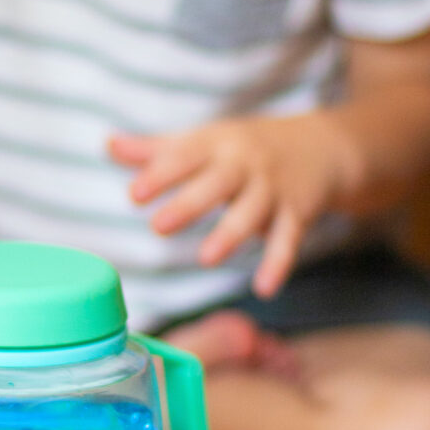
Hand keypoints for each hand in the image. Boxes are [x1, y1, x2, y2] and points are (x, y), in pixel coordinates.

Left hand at [109, 112, 349, 295]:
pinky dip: (278, 263)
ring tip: (206, 258)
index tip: (135, 194)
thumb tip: (108, 146)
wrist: (321, 146)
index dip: (160, 175)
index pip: (184, 157)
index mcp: (215, 145)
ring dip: (229, 234)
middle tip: (158, 226)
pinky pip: (287, 239)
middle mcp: (244, 164)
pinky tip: (264, 288)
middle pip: (216, 183)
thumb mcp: (204, 141)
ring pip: (250, 212)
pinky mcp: (297, 212)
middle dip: (189, 204)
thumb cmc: (245, 148)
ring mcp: (272, 188)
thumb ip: (156, 150)